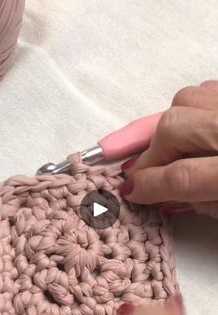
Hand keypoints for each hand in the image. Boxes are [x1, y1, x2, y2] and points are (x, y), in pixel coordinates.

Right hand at [120, 80, 217, 217]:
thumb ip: (202, 204)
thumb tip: (163, 193)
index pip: (179, 177)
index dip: (148, 185)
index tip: (130, 190)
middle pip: (172, 127)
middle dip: (153, 151)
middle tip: (147, 170)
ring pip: (185, 99)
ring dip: (171, 126)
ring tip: (174, 147)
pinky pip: (205, 89)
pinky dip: (193, 108)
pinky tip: (198, 126)